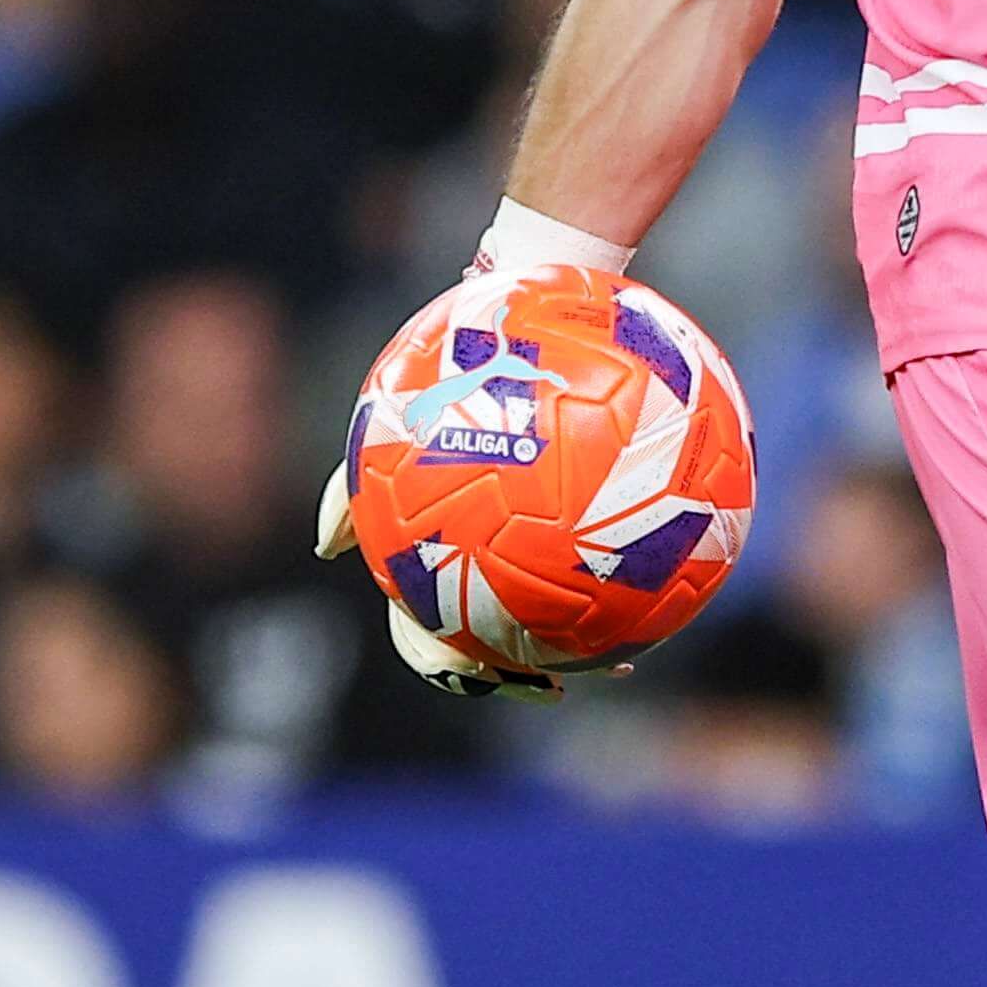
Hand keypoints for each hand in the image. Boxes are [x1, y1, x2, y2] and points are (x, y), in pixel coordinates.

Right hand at [318, 267, 584, 698]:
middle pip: (486, 643)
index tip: (465, 669)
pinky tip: (661, 597)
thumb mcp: (391, 418)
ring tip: (611, 666)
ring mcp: (527, 543)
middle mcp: (476, 557)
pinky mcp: (581, 518)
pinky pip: (599, 566)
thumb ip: (357, 480)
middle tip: (548, 683)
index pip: (422, 631)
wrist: (520, 303)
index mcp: (430, 551)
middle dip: (512, 675)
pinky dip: (619, 591)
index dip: (441, 663)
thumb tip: (325, 545)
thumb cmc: (454, 364)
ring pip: (544, 620)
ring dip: (571, 652)